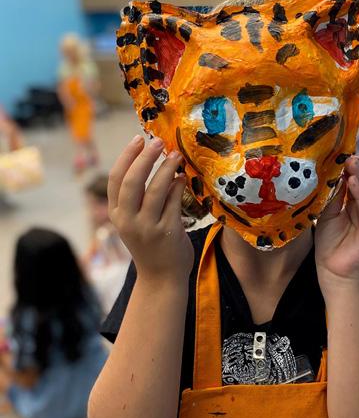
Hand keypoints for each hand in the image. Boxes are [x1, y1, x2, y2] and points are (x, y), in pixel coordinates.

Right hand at [108, 135, 193, 284]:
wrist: (161, 278)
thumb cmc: (150, 245)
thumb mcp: (135, 222)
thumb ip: (138, 198)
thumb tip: (154, 163)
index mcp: (117, 215)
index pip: (116, 180)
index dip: (126, 157)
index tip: (138, 139)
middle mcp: (128, 220)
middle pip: (132, 181)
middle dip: (145, 157)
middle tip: (158, 141)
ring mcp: (147, 227)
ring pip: (155, 189)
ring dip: (166, 168)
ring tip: (175, 155)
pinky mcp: (167, 232)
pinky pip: (173, 202)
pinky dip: (178, 186)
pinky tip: (183, 177)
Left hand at [315, 157, 358, 293]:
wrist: (333, 272)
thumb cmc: (329, 244)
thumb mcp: (327, 214)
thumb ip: (333, 196)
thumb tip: (333, 173)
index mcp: (357, 204)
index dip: (352, 169)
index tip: (342, 155)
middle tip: (348, 156)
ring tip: (352, 165)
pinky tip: (355, 184)